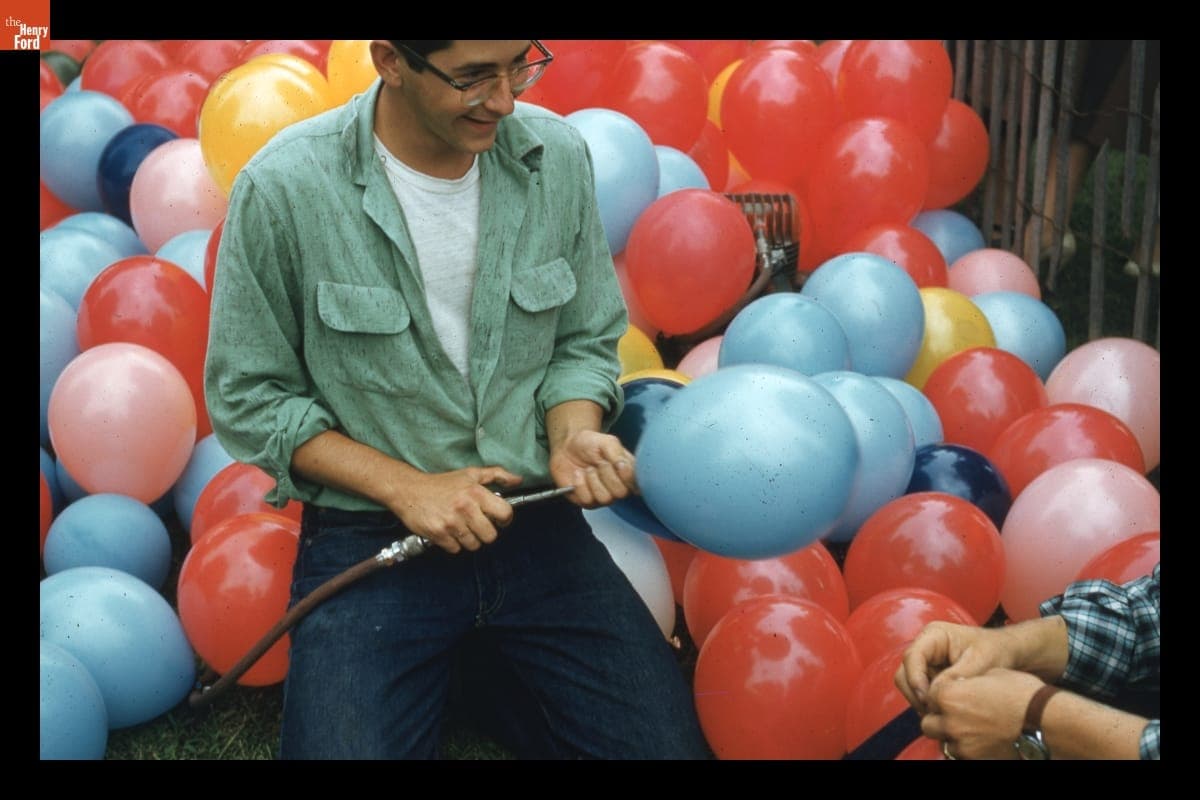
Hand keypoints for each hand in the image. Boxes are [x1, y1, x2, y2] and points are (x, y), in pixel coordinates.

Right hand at [386, 466, 521, 553]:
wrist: (409, 490)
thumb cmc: (441, 483)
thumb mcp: (470, 474)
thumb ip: (497, 475)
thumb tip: (518, 480)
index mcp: (476, 492)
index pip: (505, 513)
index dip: (504, 519)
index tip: (498, 519)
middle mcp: (465, 507)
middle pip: (491, 536)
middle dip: (485, 532)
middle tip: (476, 524)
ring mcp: (451, 522)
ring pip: (474, 545)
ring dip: (469, 539)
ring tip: (460, 526)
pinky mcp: (439, 534)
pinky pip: (456, 549)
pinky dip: (453, 543)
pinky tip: (448, 531)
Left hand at [548, 429, 636, 507]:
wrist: (567, 447)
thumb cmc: (590, 444)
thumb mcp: (607, 442)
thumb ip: (618, 453)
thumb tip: (624, 466)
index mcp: (628, 473)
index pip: (637, 484)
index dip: (628, 476)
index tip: (619, 464)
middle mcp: (619, 487)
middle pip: (621, 493)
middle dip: (607, 475)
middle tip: (599, 463)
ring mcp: (604, 496)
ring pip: (605, 498)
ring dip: (593, 480)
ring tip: (588, 469)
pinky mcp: (587, 501)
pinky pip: (587, 499)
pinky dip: (580, 484)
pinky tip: (578, 475)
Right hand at [895, 622, 1020, 714]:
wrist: (1007, 652)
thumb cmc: (995, 651)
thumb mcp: (979, 663)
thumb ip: (956, 676)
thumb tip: (935, 693)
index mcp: (934, 635)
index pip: (912, 656)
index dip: (915, 679)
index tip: (928, 699)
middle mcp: (925, 646)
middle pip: (905, 672)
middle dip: (916, 693)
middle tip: (934, 711)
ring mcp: (926, 661)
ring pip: (909, 684)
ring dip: (921, 700)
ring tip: (941, 712)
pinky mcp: (930, 674)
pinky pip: (919, 691)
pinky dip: (928, 702)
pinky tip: (943, 709)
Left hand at [920, 668, 1045, 759]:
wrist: (1045, 721)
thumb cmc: (1021, 693)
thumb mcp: (991, 673)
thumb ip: (966, 680)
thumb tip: (960, 683)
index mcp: (949, 695)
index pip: (929, 696)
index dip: (940, 696)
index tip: (952, 696)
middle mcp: (950, 721)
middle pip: (929, 722)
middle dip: (939, 719)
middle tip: (956, 715)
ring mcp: (962, 743)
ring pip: (943, 741)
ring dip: (951, 735)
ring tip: (970, 729)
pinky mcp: (974, 759)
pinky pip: (959, 754)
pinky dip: (965, 748)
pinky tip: (980, 740)